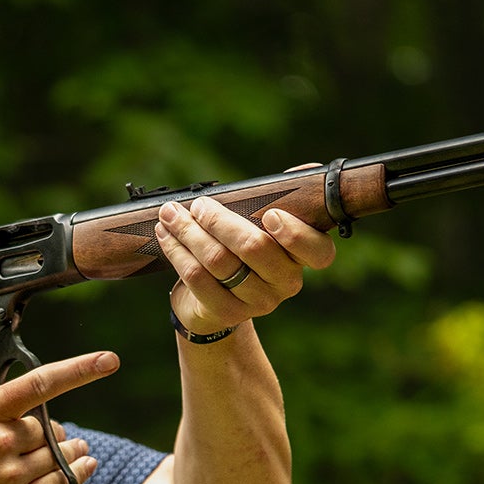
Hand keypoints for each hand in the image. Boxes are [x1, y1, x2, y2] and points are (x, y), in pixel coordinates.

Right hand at [0, 320, 118, 483]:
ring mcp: (9, 475)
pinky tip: (83, 466)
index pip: (39, 384)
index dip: (79, 370)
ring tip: (73, 448)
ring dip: (69, 450)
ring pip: (58, 455)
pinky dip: (76, 474)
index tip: (108, 360)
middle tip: (40, 435)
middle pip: (48, 427)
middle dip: (49, 429)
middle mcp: (1, 440)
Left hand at [156, 165, 336, 336]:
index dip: (295, 234)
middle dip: (219, 220)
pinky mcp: (227, 312)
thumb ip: (279, 199)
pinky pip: (197, 277)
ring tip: (170, 214)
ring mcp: (258, 302)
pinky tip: (165, 236)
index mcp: (302, 257)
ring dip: (189, 231)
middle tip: (198, 205)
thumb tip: (306, 170)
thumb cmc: (242, 249)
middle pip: (254, 247)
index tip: (270, 214)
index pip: (318, 252)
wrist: (213, 300)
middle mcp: (286, 282)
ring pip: (219, 260)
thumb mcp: (262, 224)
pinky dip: (177, 251)